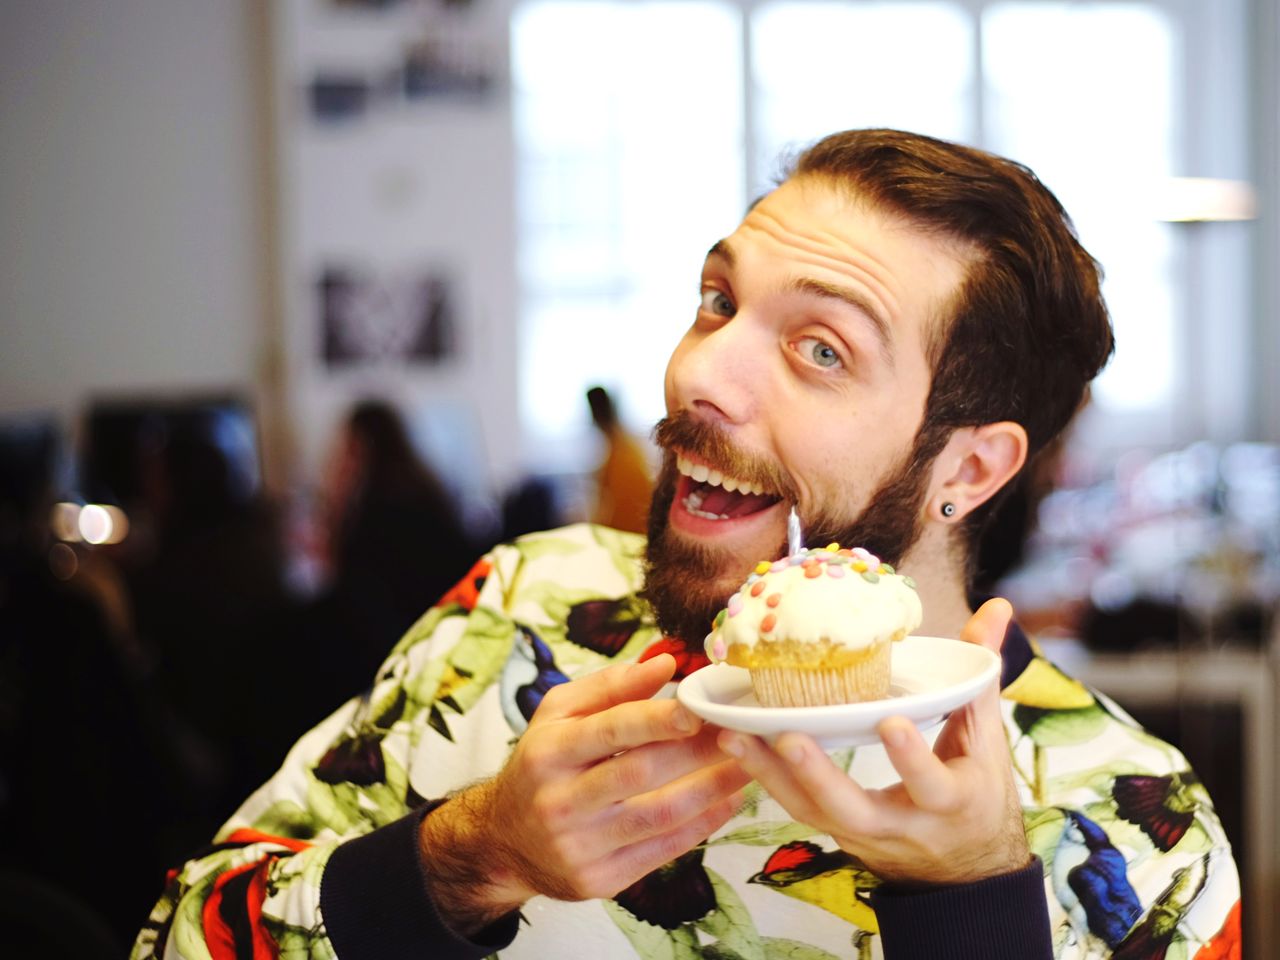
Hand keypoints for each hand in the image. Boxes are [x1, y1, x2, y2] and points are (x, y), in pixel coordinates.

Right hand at [420, 653, 749, 933]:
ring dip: (712, 789)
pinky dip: (702, 826)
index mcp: (547, 752)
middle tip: (739, 731)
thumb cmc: (541, 764)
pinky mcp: (599, 881)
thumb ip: (610, 686)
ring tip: (748, 766)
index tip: (699, 708)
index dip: (657, 719)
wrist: (504, 841)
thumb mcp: (558, 715)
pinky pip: (662, 851)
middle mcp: (559, 801)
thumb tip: (665, 665)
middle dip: (698, 751)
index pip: (610, 731)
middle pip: (640, 772)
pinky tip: (728, 803)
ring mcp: (579, 846)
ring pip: (658, 815)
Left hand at [718, 599, 1029, 886]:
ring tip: (734, 735)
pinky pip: (796, 808)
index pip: (933, 785)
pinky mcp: (834, 833)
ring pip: (812, 812)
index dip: (912, 759)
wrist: (965, 872)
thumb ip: (982, 672)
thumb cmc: (976, 792)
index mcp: (951, 801)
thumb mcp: (987, 738)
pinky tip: (735, 745)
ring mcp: (863, 835)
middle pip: (855, 809)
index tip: (892, 722)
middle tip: (788, 737)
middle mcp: (903, 826)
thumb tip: (997, 605)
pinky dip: (765, 778)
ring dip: (771, 774)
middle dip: (820, 776)